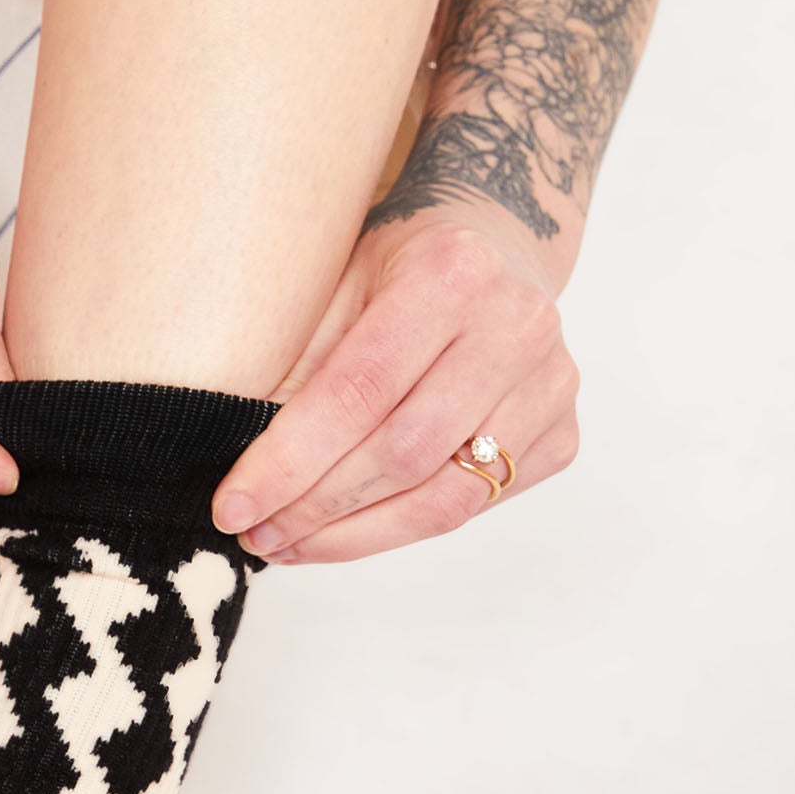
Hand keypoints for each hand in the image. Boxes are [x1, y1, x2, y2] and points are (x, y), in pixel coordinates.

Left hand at [211, 203, 580, 562]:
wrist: (497, 248)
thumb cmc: (394, 270)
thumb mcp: (334, 283)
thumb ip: (295, 363)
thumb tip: (232, 460)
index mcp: (451, 273)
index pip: (357, 390)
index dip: (289, 461)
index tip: (232, 506)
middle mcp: (516, 327)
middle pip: (403, 453)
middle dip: (316, 507)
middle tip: (254, 535)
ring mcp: (552, 385)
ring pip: (443, 499)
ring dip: (352, 536)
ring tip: (287, 546)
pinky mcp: (562, 436)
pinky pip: (471, 507)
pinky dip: (397, 530)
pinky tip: (341, 533)